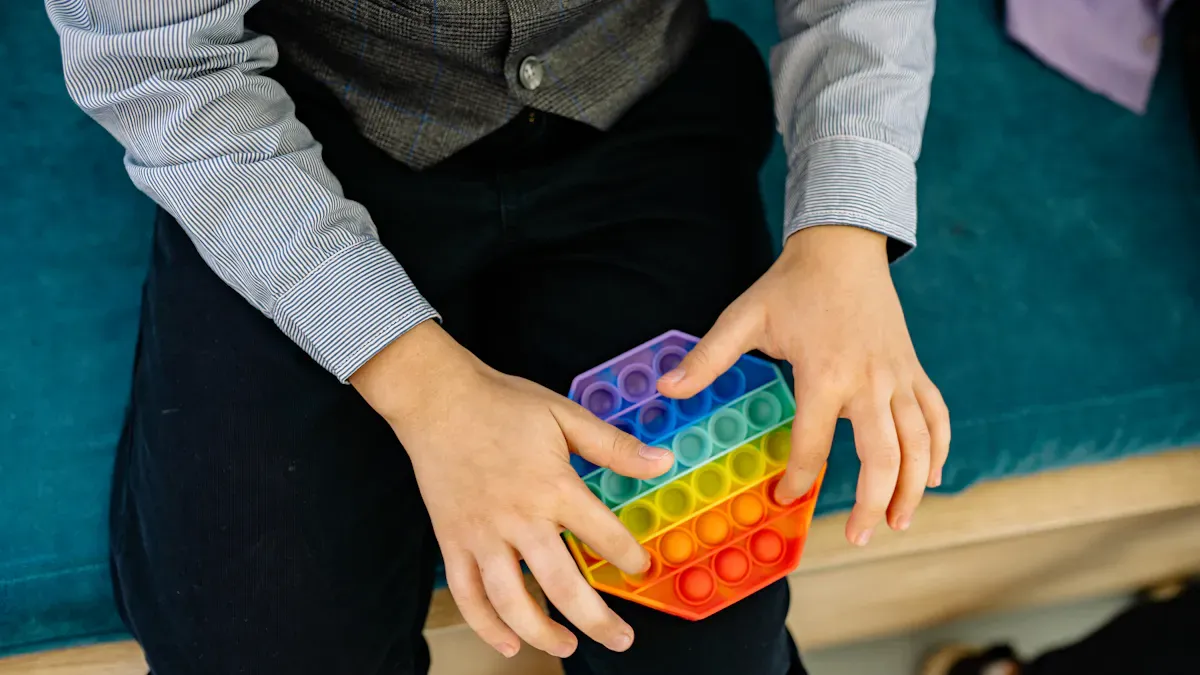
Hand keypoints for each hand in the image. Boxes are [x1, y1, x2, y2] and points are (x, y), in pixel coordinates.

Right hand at [351, 322, 674, 658]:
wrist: (436, 398)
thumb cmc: (502, 403)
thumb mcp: (564, 415)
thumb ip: (613, 446)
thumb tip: (662, 463)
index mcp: (553, 487)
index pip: (602, 535)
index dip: (628, 557)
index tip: (640, 568)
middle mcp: (519, 519)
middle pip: (562, 586)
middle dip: (597, 620)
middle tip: (622, 639)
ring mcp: (481, 536)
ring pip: (512, 602)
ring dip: (542, 633)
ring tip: (568, 647)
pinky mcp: (452, 541)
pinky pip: (467, 595)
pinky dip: (486, 625)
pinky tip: (508, 643)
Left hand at [657, 226, 949, 546]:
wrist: (843, 247)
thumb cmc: (791, 285)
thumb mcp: (744, 317)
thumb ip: (708, 358)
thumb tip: (667, 390)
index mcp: (825, 374)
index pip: (814, 445)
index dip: (798, 478)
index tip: (784, 497)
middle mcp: (869, 381)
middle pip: (884, 457)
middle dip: (874, 503)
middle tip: (859, 536)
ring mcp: (899, 377)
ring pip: (920, 444)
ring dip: (915, 488)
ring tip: (899, 522)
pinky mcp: (915, 369)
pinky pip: (937, 416)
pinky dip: (940, 449)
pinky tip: (933, 477)